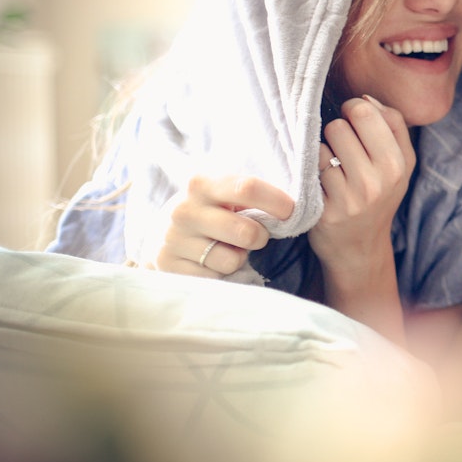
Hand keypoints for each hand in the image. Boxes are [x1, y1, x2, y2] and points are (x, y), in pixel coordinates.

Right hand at [155, 175, 294, 276]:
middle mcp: (183, 210)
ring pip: (232, 260)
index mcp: (201, 183)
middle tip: (254, 235)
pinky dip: (221, 274)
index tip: (291, 212)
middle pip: (247, 232)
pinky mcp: (169, 267)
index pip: (247, 188)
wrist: (161, 237)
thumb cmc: (210, 211)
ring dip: (239, 257)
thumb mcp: (223, 193)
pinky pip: (215, 278)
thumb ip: (251, 191)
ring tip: (226, 247)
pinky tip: (210, 262)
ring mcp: (173, 240)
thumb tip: (300, 193)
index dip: (277, 202)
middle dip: (261, 237)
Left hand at [309, 95, 415, 273]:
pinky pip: (309, 170)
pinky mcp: (325, 210)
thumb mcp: (401, 164)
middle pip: (340, 125)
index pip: (367, 111)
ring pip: (321, 146)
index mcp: (398, 163)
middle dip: (337, 131)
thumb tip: (365, 97)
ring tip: (332, 169)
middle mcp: (377, 180)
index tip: (353, 121)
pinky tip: (320, 184)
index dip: (354, 109)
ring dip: (322, 152)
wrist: (360, 247)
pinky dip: (311, 172)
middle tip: (342, 150)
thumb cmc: (378, 196)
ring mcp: (350, 197)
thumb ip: (393, 125)